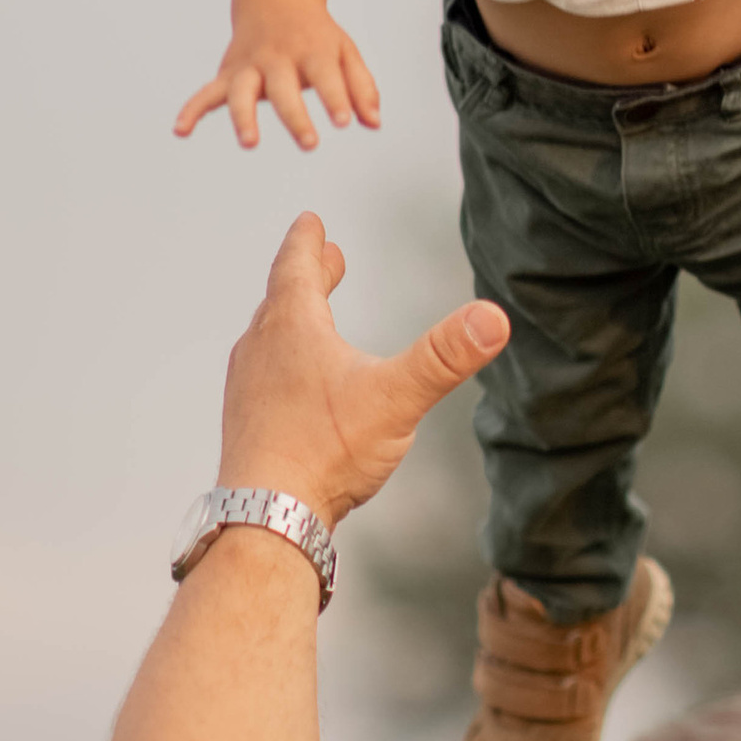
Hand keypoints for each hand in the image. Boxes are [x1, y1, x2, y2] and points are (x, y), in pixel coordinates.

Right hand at [175, 5, 382, 152]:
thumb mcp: (345, 52)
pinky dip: (191, 110)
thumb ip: (361, 88)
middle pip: (284, 88)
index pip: (326, 76)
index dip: (336, 98)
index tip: (344, 122)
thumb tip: (374, 124)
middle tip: (310, 142)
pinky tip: (181, 131)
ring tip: (249, 142)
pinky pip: (206, 92)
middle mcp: (277, 58)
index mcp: (312, 50)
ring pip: (242, 91)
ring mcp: (249, 66)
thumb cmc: (316, 34)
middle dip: (295, 115)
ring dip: (244, 116)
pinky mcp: (228, 73)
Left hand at [216, 215, 508, 523]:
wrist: (266, 517)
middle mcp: (261, 350)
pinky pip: (263, 378)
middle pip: (283, 299)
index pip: (295, 267)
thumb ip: (446, 357)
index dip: (306, 242)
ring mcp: (248, 389)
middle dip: (306, 277)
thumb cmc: (324, 453)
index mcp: (292, 328)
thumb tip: (494, 318)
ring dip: (292, 320)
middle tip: (324, 259)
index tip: (310, 222)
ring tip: (309, 320)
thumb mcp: (397, 398)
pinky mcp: (247, 425)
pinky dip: (283, 364)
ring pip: (269, 339)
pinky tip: (298, 390)